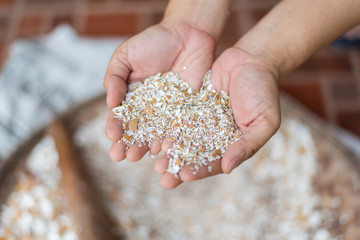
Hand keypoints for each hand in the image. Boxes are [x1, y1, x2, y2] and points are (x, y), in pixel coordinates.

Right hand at [104, 22, 214, 162]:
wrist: (188, 34)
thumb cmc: (153, 42)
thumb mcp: (125, 55)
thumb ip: (114, 78)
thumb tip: (109, 103)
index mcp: (130, 97)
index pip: (120, 116)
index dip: (115, 127)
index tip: (112, 137)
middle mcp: (148, 108)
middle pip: (137, 130)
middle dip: (129, 143)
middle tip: (122, 156)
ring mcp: (167, 111)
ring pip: (156, 133)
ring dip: (148, 146)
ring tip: (140, 157)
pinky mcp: (186, 111)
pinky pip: (178, 128)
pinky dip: (172, 138)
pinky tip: (165, 148)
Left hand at [155, 47, 280, 187]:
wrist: (251, 60)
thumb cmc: (263, 91)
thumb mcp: (265, 121)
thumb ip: (248, 145)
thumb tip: (228, 167)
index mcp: (232, 145)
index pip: (215, 162)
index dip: (200, 170)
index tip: (184, 176)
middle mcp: (215, 136)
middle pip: (195, 156)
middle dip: (180, 167)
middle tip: (164, 179)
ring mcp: (202, 122)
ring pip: (183, 140)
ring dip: (170, 152)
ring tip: (155, 162)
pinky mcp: (192, 107)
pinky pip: (178, 119)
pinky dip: (168, 129)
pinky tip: (155, 137)